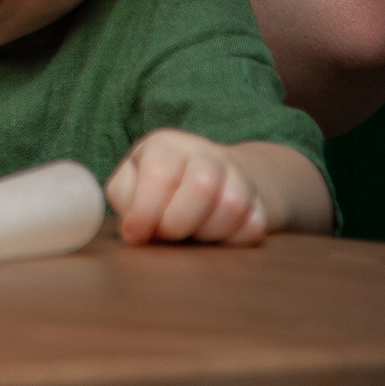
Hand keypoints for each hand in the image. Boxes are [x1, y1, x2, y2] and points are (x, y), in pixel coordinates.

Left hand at [106, 129, 270, 244]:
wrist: (206, 181)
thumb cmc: (155, 186)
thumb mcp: (130, 183)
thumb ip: (125, 200)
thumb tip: (133, 231)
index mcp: (165, 145)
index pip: (160, 173)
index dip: (146, 210)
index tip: (136, 235)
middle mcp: (205, 152)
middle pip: (202, 186)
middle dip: (177, 223)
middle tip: (166, 235)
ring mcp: (237, 174)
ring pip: (232, 205)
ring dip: (206, 233)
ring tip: (190, 234)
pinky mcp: (259, 201)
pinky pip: (253, 227)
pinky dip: (231, 240)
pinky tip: (214, 236)